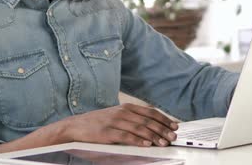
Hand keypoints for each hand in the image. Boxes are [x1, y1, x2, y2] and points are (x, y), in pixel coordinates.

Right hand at [64, 103, 178, 146]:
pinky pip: (126, 136)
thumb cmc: (99, 123)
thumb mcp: (117, 115)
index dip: (164, 119)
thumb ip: (133, 119)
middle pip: (148, 120)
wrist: (76, 126)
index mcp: (127, 107)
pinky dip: (138, 140)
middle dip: (162, 129)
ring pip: (139, 128)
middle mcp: (122, 112)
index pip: (150, 112)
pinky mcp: (107, 133)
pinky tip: (147, 144)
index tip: (174, 126)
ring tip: (164, 143)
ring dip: (154, 136)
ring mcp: (115, 122)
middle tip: (173, 137)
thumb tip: (153, 126)